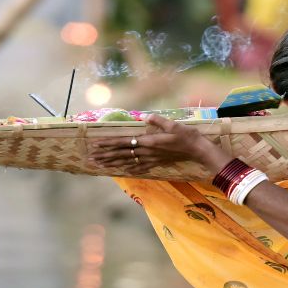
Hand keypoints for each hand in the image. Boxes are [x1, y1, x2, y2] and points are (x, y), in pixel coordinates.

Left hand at [89, 114, 223, 174]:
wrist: (197, 149)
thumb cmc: (186, 135)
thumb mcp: (173, 124)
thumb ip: (158, 121)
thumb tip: (144, 116)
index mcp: (147, 142)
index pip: (123, 143)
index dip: (108, 144)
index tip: (96, 145)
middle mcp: (146, 152)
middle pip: (121, 154)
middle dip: (105, 155)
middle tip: (90, 157)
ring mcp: (150, 159)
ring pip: (126, 161)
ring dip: (112, 163)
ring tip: (99, 164)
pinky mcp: (156, 162)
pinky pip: (138, 167)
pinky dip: (127, 168)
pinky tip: (120, 170)